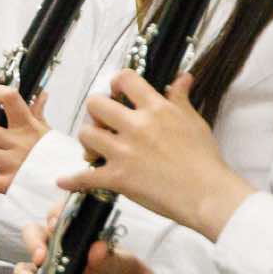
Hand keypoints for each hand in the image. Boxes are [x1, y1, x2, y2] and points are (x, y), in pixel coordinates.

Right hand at [14, 209, 168, 273]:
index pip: (62, 216)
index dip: (55, 214)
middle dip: (33, 240)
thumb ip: (112, 259)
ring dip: (25, 266)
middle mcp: (66, 251)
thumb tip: (96, 249)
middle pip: (37, 234)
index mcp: (84, 236)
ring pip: (28, 262)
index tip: (56, 223)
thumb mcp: (129, 266)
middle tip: (42, 254)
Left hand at [67, 70, 251, 240]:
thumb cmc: (204, 160)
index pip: (125, 79)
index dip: (116, 82)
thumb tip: (183, 78)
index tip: (116, 91)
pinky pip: (86, 177)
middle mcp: (136, 126)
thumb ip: (180, 98)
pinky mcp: (119, 178)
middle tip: (104, 123)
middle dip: (96, 112)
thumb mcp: (193, 122)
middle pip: (96, 104)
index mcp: (155, 109)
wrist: (208, 194)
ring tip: (96, 149)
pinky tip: (64, 181)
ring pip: (86, 134)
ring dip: (88, 141)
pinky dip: (72, 180)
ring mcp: (124, 152)